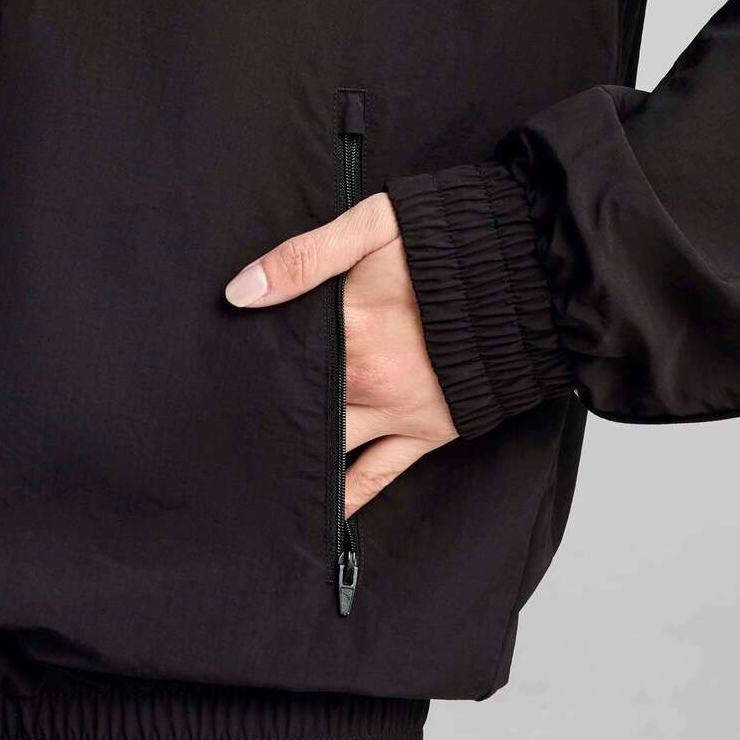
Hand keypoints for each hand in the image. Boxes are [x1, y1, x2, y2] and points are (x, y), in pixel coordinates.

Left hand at [225, 193, 456, 515]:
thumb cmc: (452, 239)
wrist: (532, 271)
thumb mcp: (375, 225)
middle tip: (210, 439)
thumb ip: (306, 255)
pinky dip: (346, 497)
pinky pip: (378, 475)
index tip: (208, 383)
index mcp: (352, 330)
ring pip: (330, 447)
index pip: (284, 358)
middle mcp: (371, 381)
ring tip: (248, 476)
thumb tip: (241, 291)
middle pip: (300, 407)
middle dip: (261, 417)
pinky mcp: (429, 432)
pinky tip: (316, 515)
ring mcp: (400, 413)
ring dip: (295, 459)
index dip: (247, 368)